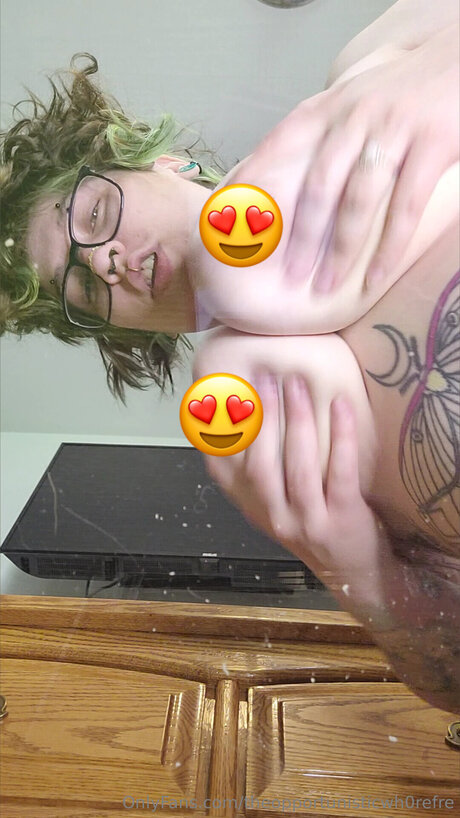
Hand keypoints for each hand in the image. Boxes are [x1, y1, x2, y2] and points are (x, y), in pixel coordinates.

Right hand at [204, 372, 382, 585]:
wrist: (353, 572)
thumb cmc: (314, 526)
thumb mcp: (276, 506)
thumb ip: (260, 474)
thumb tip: (243, 418)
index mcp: (255, 509)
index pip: (224, 472)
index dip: (218, 433)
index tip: (219, 396)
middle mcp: (276, 517)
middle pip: (261, 465)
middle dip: (262, 418)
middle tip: (266, 378)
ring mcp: (309, 521)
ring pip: (299, 467)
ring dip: (297, 421)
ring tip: (296, 384)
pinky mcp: (343, 518)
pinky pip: (341, 471)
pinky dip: (341, 435)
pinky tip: (341, 405)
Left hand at [251, 24, 458, 290]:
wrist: (459, 60)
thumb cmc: (400, 92)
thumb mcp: (351, 100)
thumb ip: (320, 132)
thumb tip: (274, 177)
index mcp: (330, 108)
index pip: (279, 144)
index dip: (254, 183)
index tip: (230, 220)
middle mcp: (356, 116)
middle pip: (319, 186)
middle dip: (300, 237)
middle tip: (288, 277)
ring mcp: (395, 128)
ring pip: (359, 201)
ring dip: (340, 250)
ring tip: (325, 286)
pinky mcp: (433, 143)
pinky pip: (405, 206)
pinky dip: (389, 247)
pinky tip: (375, 277)